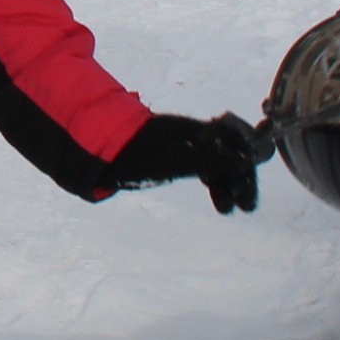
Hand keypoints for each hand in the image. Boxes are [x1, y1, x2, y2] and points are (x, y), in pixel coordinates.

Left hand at [103, 112, 267, 213]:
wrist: (92, 149)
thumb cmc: (131, 153)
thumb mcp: (171, 160)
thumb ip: (207, 160)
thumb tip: (243, 161)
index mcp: (194, 131)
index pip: (235, 142)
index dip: (247, 165)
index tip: (246, 193)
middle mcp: (192, 134)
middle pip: (229, 152)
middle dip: (241, 178)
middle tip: (246, 207)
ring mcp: (183, 143)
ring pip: (218, 161)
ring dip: (229, 183)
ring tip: (231, 208)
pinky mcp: (173, 154)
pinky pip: (205, 166)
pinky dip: (214, 182)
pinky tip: (219, 200)